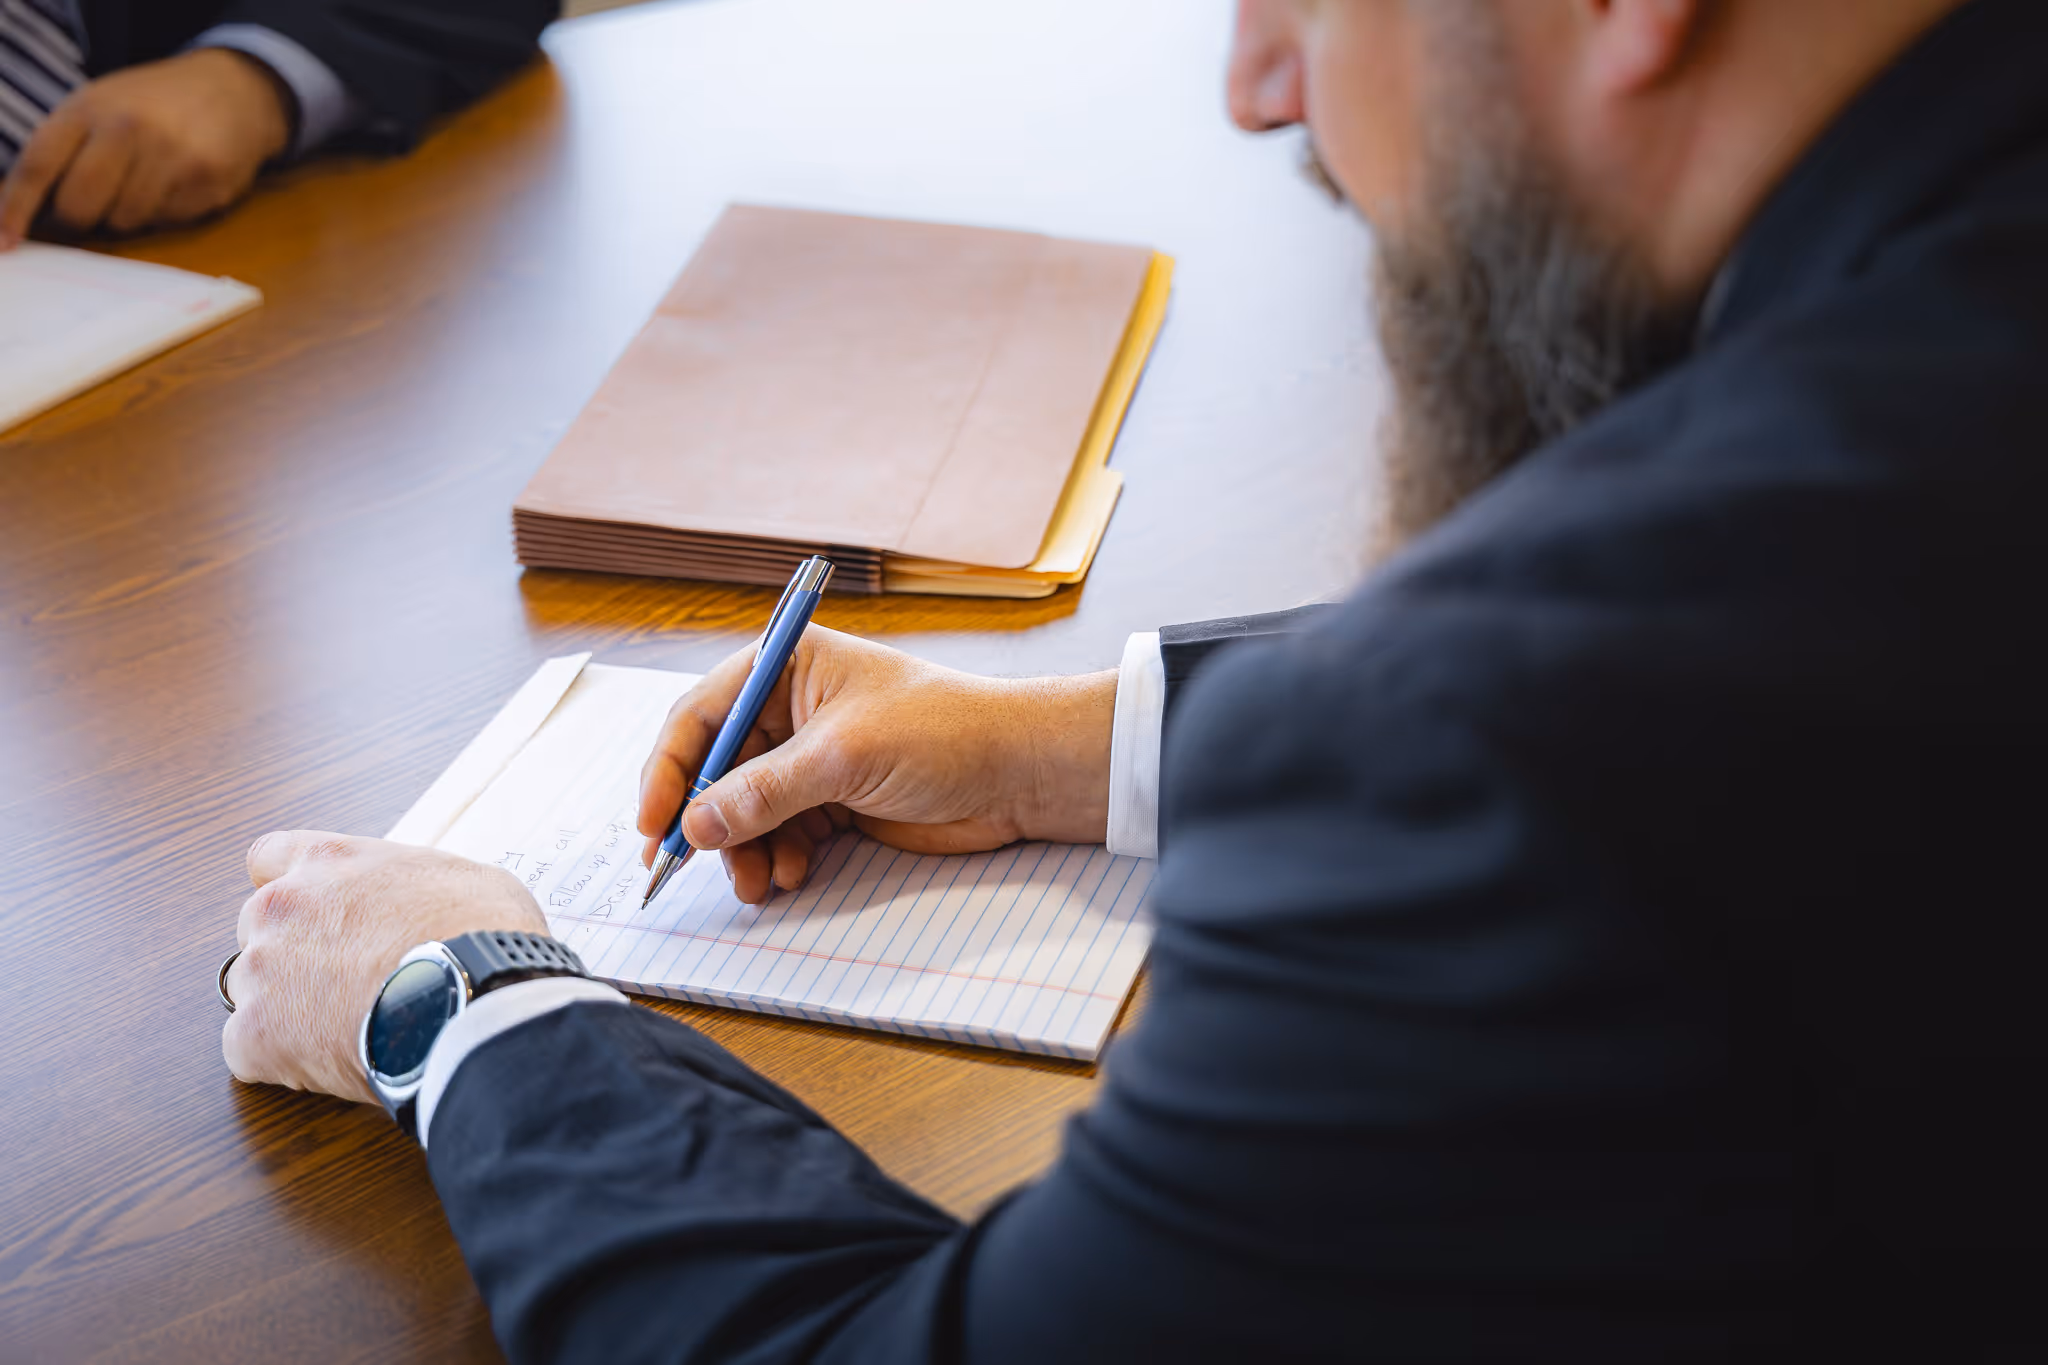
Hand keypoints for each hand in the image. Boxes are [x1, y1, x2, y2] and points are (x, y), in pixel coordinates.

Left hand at [0, 48, 291, 247]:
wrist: (230, 90)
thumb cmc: (153, 105)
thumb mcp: (99, 106)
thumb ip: (65, 149)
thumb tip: (26, 208)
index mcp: (88, 107)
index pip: (38, 166)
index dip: (17, 208)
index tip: (6, 243)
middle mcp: (127, 129)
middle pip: (79, 206)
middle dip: (78, 220)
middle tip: (90, 212)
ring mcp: (170, 156)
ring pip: (124, 221)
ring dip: (125, 217)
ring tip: (142, 187)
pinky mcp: (206, 180)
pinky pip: (167, 221)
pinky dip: (163, 213)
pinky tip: (176, 185)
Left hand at [221, 832, 550, 1104]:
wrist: (473, 997)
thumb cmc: (480, 933)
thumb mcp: (459, 876)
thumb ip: (413, 884)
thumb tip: (429, 904)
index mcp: (327, 860)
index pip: (268, 857)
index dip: (291, 888)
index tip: (314, 912)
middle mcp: (282, 907)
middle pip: (258, 930)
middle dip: (292, 954)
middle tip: (346, 981)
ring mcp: (262, 970)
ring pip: (251, 991)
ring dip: (286, 1008)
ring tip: (345, 1029)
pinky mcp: (255, 1035)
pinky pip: (247, 1051)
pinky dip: (281, 1061)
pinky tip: (330, 1062)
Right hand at [638, 626, 1115, 903]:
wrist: (1019, 772)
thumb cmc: (945, 731)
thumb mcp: (844, 757)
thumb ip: (765, 792)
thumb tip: (696, 824)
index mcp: (785, 667)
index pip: (700, 716)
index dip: (669, 771)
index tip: (654, 824)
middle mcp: (790, 708)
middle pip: (716, 770)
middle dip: (705, 822)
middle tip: (682, 870)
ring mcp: (811, 757)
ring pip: (746, 810)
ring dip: (742, 850)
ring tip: (758, 883)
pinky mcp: (833, 799)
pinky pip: (780, 832)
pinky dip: (777, 857)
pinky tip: (790, 875)